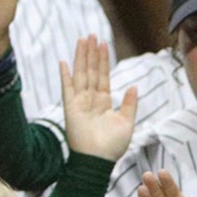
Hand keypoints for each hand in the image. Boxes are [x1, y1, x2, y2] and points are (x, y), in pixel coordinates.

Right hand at [60, 37, 138, 161]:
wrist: (98, 161)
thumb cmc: (112, 147)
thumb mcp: (127, 122)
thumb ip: (129, 104)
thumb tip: (133, 86)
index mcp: (103, 103)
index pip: (103, 76)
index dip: (103, 60)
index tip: (103, 44)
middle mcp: (90, 100)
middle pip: (91, 71)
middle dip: (91, 53)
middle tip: (91, 35)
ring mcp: (79, 103)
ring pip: (81, 75)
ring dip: (81, 57)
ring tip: (82, 40)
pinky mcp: (70, 108)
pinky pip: (67, 88)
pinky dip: (65, 76)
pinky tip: (63, 62)